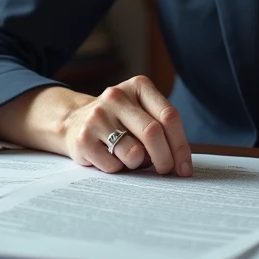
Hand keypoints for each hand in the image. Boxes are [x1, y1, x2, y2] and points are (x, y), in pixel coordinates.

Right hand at [59, 75, 192, 176]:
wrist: (74, 121)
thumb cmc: (118, 121)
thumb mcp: (141, 112)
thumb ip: (161, 128)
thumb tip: (180, 162)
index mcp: (138, 86)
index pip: (169, 116)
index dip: (181, 146)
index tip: (185, 168)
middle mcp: (116, 97)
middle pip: (153, 133)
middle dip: (165, 159)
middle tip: (166, 171)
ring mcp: (97, 117)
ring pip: (134, 153)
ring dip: (138, 164)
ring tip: (130, 157)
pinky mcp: (83, 139)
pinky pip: (114, 166)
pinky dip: (118, 169)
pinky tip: (110, 157)